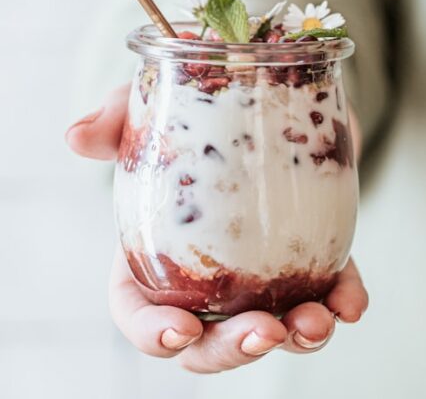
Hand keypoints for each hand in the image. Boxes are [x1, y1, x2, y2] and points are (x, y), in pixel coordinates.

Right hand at [67, 84, 367, 372]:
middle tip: (266, 330)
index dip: (153, 333)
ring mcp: (258, 268)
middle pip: (207, 341)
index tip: (182, 330)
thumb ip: (114, 119)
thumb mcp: (148, 103)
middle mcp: (205, 271)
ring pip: (271, 328)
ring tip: (318, 321)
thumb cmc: (188, 99)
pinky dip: (341, 304)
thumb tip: (75, 138)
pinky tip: (350, 304)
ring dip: (297, 338)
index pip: (138, 310)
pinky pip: (326, 293)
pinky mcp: (307, 250)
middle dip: (234, 350)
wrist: (255, 75)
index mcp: (153, 247)